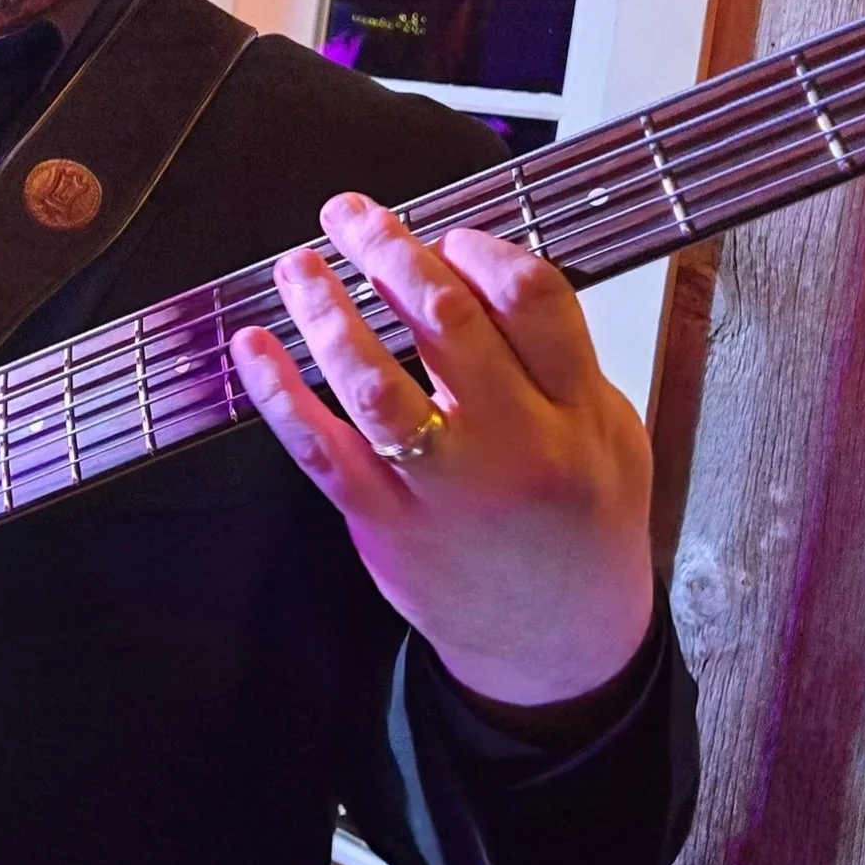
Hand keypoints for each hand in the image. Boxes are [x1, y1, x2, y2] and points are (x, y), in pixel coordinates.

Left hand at [229, 194, 653, 705]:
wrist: (558, 646)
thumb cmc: (580, 525)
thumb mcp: (611, 430)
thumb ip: (560, 354)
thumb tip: (481, 266)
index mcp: (577, 412)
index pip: (532, 298)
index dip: (479, 248)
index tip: (444, 234)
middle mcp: (514, 446)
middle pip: (448, 324)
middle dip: (390, 254)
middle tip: (352, 217)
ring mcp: (445, 490)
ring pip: (375, 384)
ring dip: (327, 313)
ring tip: (297, 265)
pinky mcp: (387, 526)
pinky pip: (323, 452)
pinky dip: (280, 395)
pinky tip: (253, 348)